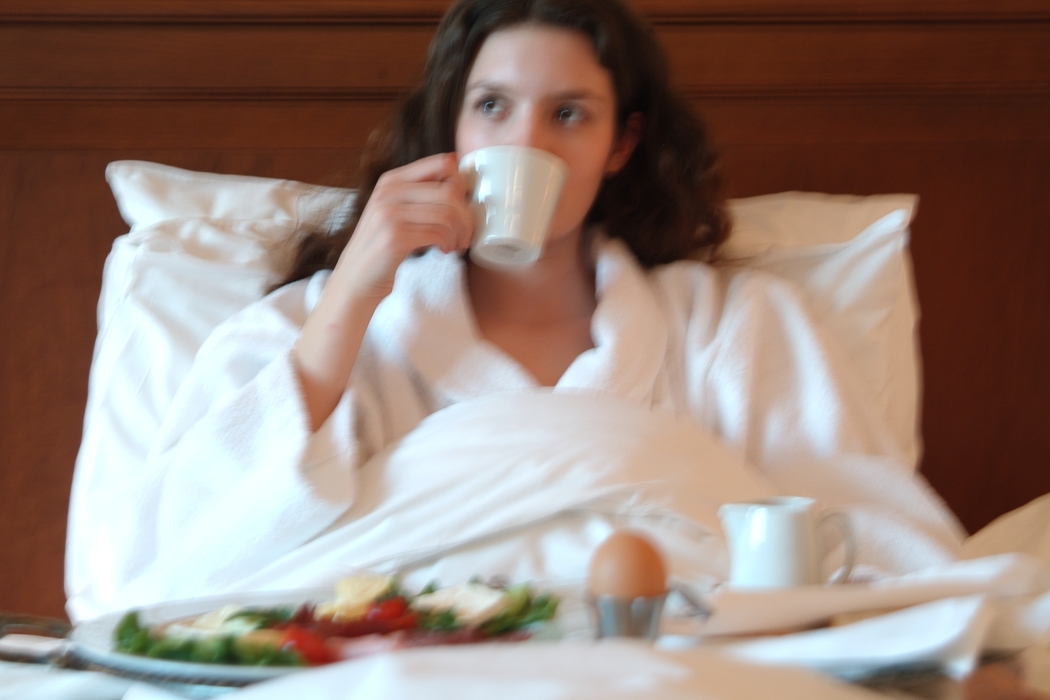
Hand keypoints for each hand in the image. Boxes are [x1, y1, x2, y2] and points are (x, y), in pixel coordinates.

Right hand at [294, 153, 472, 430]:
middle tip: (466, 234)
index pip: (443, 163)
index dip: (463, 184)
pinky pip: (438, 232)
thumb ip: (419, 196)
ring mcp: (389, 213)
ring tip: (455, 245)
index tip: (464, 206)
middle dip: (467, 214)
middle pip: (451, 189)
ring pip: (448, 212)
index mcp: (392, 180)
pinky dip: (448, 243)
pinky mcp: (394, 237)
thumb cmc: (382, 250)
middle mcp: (389, 191)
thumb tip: (461, 183)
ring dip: (460, 232)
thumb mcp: (395, 213)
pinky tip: (443, 251)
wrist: (354, 284)